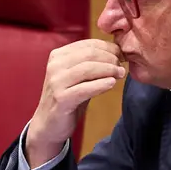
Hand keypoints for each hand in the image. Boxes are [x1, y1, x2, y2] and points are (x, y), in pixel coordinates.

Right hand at [26, 39, 124, 165]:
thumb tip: (117, 52)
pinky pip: (85, 88)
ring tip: (120, 74)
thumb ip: (92, 64)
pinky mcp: (61, 98)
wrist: (48, 125)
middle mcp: (55, 65)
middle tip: (122, 66)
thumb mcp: (78, 77)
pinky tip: (112, 83)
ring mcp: (56, 82)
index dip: (108, 47)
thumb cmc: (68, 98)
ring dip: (108, 70)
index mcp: (58, 55)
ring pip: (88, 69)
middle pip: (89, 54)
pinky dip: (101, 84)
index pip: (88, 44)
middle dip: (110, 58)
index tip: (122, 54)